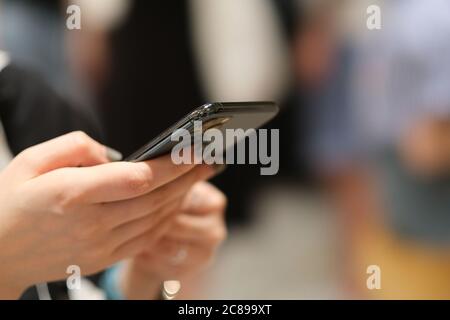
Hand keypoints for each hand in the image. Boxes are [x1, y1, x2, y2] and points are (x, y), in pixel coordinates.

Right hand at [0, 131, 214, 298]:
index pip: (137, 178)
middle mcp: (92, 223)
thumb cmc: (13, 202)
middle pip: (155, 198)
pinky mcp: (106, 257)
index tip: (194, 147)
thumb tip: (115, 155)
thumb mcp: (31, 161)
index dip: (171, 163)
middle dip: (188, 176)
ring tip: (199, 175)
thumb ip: (75, 148)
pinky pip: (148, 237)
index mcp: (72, 194)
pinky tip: (178, 200)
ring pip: (156, 218)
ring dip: (183, 195)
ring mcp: (101, 245)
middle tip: (210, 158)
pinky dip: (167, 218)